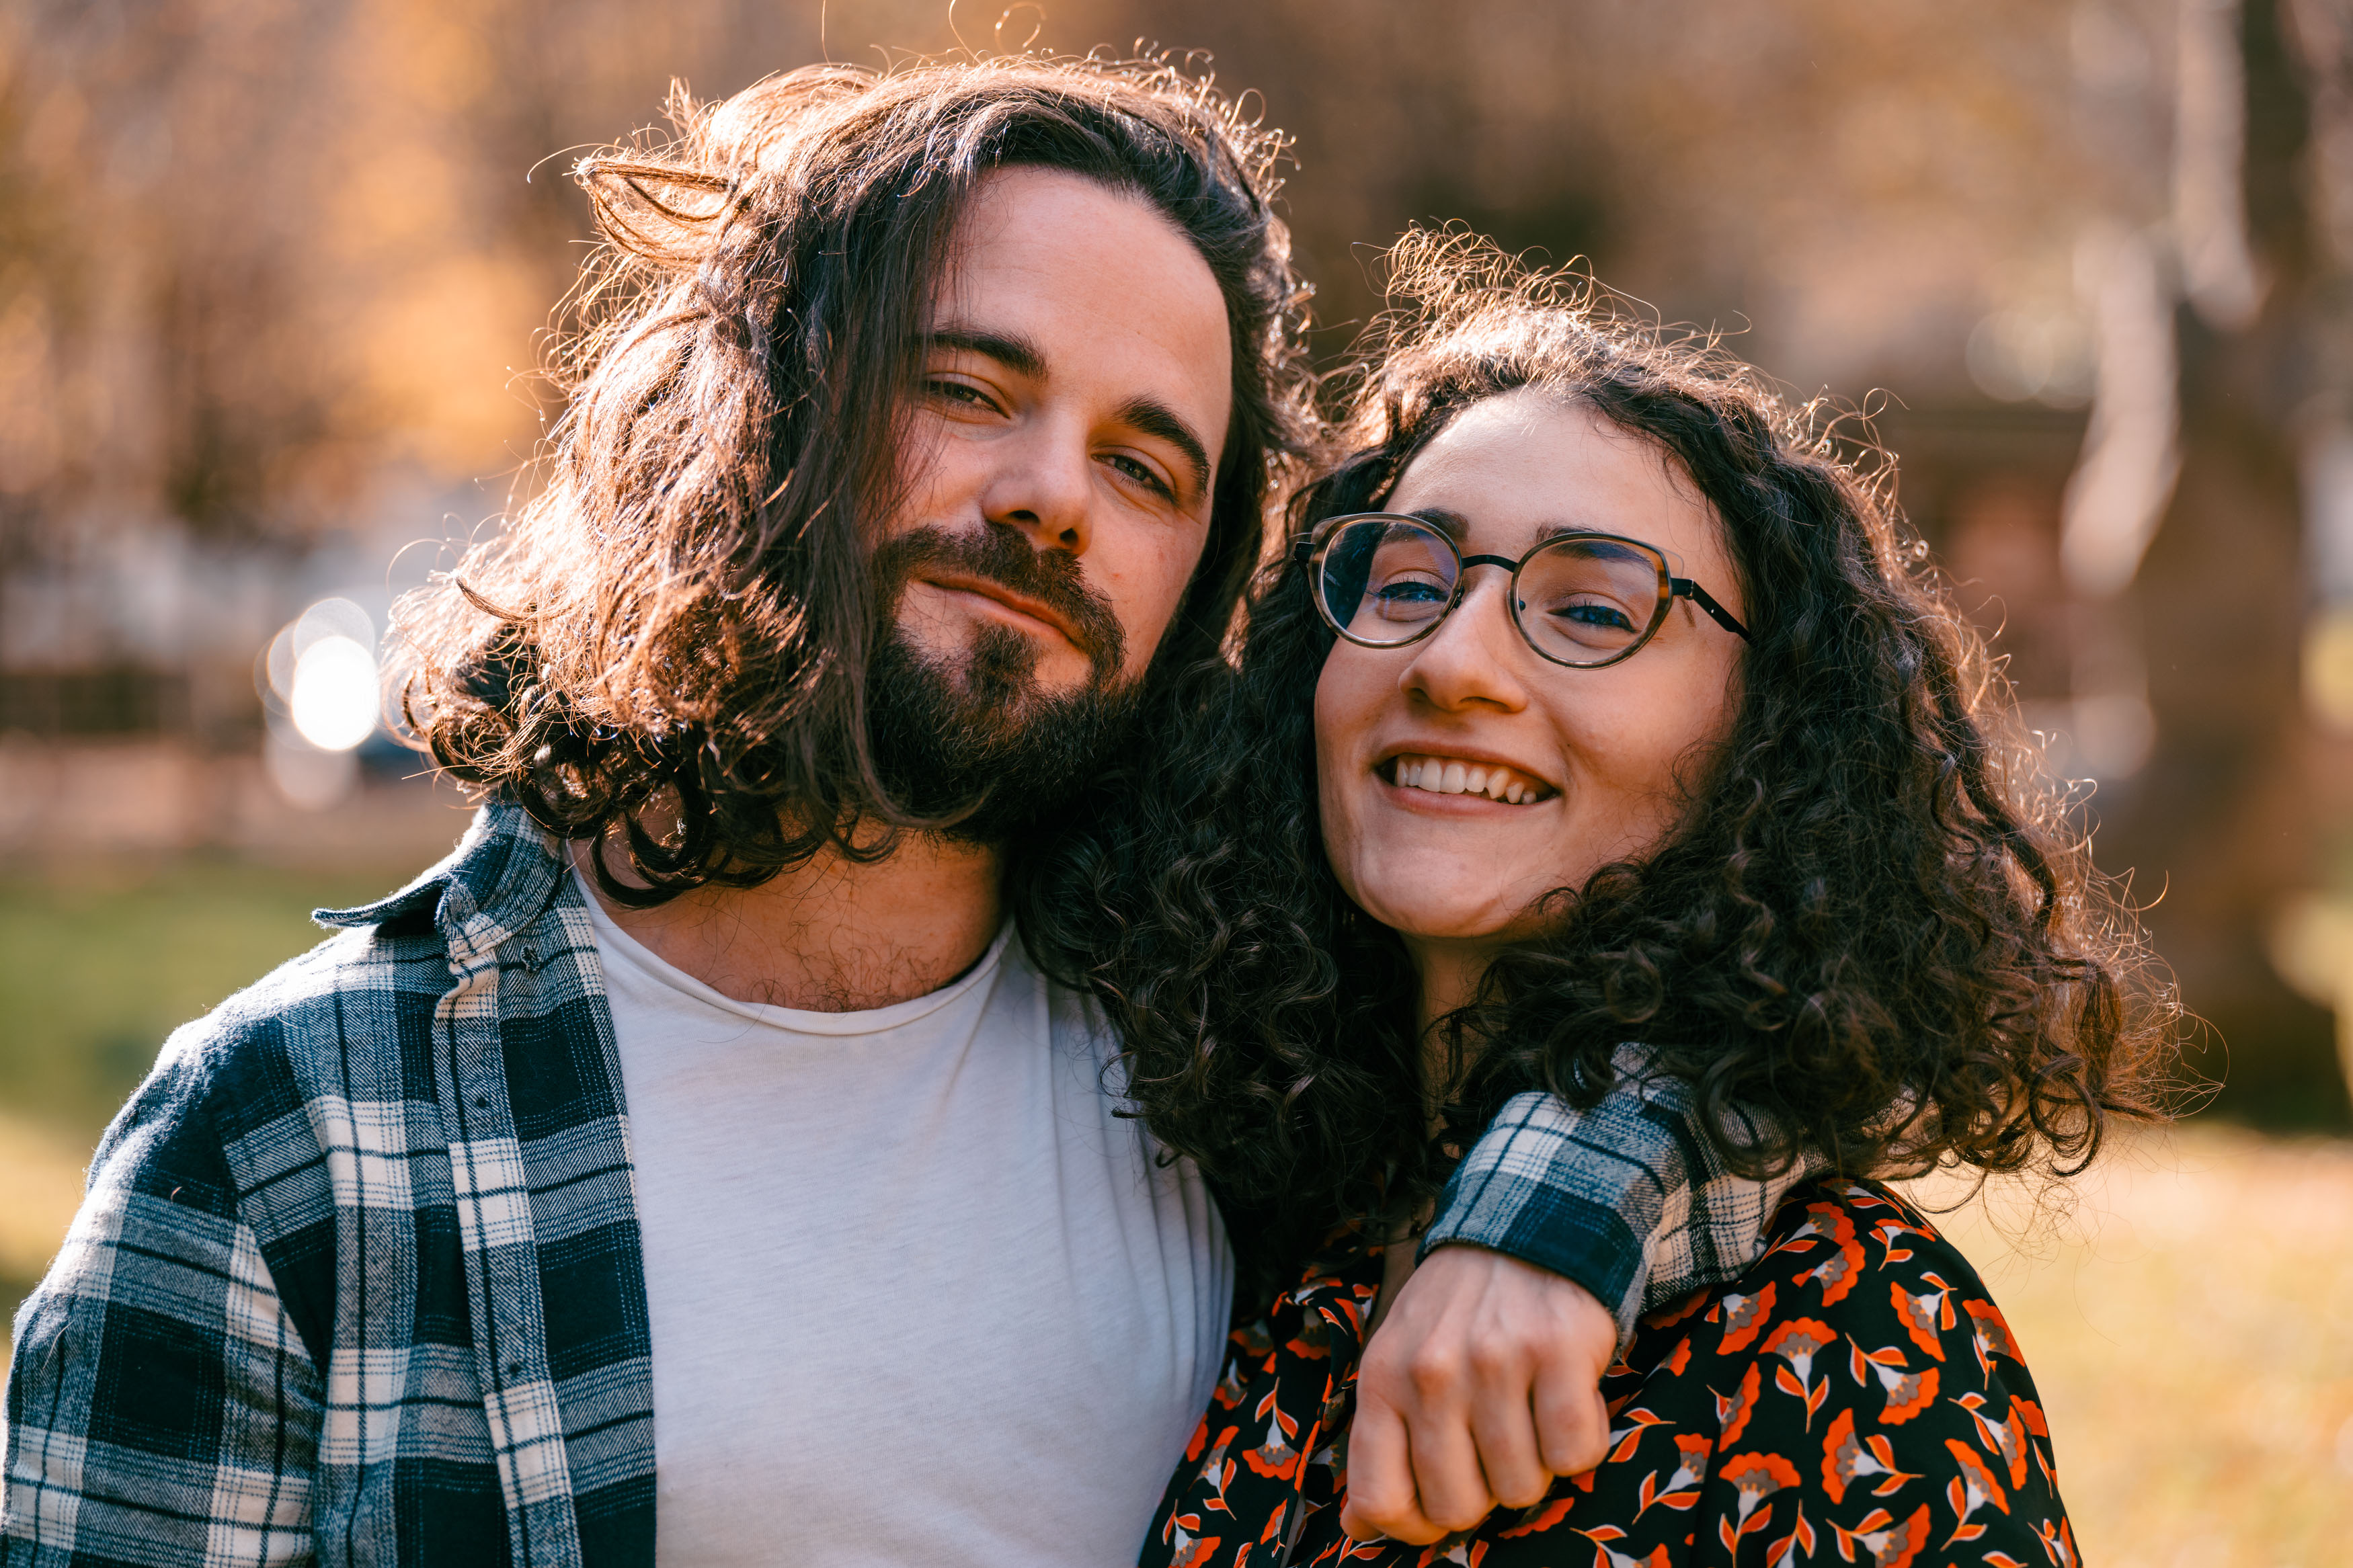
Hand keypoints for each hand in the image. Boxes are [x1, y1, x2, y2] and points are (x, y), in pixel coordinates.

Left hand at [1340, 1243, 1615, 1543]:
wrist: (1524, 1226)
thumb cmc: (1456, 1313)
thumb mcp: (1397, 1362)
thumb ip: (1381, 1443)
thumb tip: (1358, 1529)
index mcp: (1382, 1379)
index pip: (1380, 1498)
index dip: (1413, 1529)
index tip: (1437, 1514)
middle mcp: (1431, 1373)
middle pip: (1457, 1508)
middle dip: (1484, 1495)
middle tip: (1495, 1448)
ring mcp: (1495, 1363)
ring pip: (1522, 1488)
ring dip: (1536, 1465)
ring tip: (1531, 1410)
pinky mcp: (1558, 1353)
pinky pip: (1576, 1454)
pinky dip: (1581, 1440)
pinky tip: (1567, 1397)